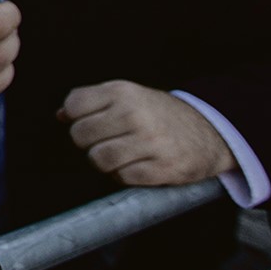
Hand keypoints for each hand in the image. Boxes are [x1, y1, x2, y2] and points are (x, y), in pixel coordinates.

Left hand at [58, 81, 236, 186]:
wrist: (210, 130)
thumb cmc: (158, 113)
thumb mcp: (128, 95)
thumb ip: (93, 101)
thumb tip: (60, 115)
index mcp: (123, 92)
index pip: (74, 105)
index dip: (75, 118)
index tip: (89, 121)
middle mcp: (135, 114)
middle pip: (81, 135)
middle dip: (87, 143)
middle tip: (104, 141)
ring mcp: (150, 142)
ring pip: (99, 159)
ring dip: (104, 162)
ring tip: (119, 155)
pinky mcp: (163, 168)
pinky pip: (122, 177)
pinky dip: (124, 175)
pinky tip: (136, 165)